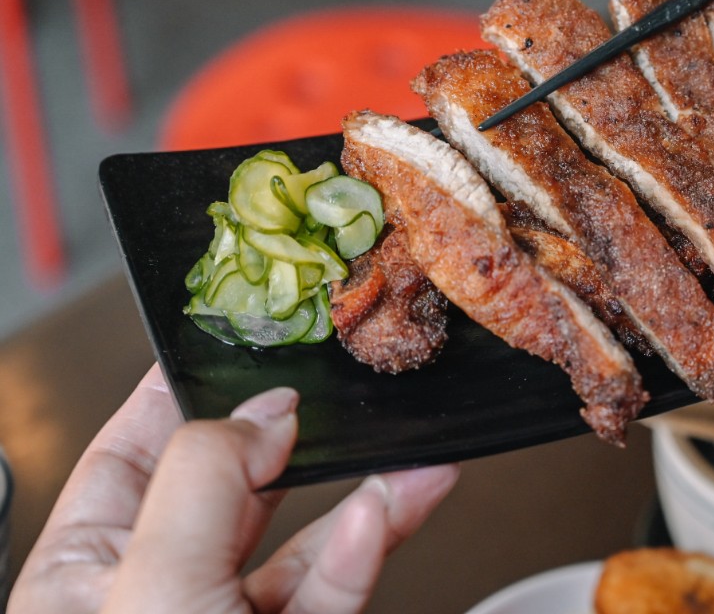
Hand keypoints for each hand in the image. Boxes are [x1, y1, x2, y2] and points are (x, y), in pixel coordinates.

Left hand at [9, 365, 457, 613]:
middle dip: (293, 437)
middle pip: (228, 488)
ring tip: (413, 454)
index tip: (235, 343)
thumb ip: (206, 481)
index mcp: (82, 572)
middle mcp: (153, 597)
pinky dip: (368, 548)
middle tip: (341, 390)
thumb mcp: (149, 590)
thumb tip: (263, 412)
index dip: (180, 393)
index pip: (129, 453)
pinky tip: (394, 508)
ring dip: (361, 493)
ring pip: (298, 544)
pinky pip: (329, 591)